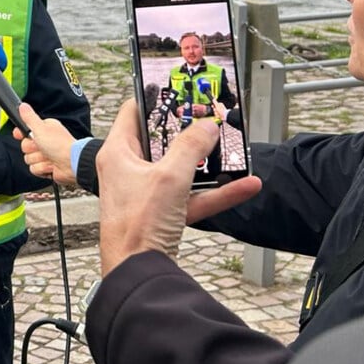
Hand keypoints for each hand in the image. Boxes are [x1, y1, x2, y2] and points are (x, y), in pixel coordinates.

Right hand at [14, 102, 76, 184]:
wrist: (72, 163)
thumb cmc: (60, 145)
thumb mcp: (41, 128)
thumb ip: (29, 117)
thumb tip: (22, 106)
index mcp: (43, 129)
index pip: (24, 131)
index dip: (21, 134)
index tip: (19, 135)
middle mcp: (44, 141)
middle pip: (25, 147)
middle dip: (33, 149)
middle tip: (42, 147)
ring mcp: (45, 155)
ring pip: (29, 159)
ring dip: (39, 160)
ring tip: (50, 157)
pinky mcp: (46, 167)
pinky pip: (34, 169)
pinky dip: (42, 168)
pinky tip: (51, 165)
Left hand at [95, 100, 261, 276]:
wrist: (137, 273)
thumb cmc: (138, 224)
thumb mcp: (170, 178)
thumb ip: (191, 148)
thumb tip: (207, 125)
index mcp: (117, 153)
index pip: (132, 113)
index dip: (153, 98)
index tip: (178, 89)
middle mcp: (127, 170)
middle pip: (159, 141)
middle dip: (188, 132)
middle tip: (211, 118)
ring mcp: (145, 193)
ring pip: (179, 171)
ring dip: (207, 164)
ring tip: (233, 150)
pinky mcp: (160, 215)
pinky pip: (191, 198)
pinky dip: (215, 192)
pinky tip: (246, 186)